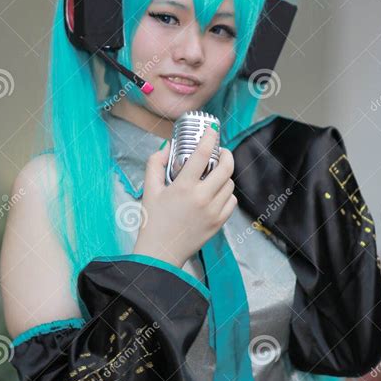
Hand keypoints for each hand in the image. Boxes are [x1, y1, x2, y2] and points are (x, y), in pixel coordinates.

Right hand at [133, 125, 236, 268]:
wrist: (161, 251)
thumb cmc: (153, 220)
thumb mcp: (149, 189)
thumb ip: (155, 164)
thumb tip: (167, 148)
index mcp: (183, 187)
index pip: (202, 154)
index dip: (209, 137)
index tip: (212, 129)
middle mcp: (202, 198)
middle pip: (226, 168)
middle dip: (226, 155)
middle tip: (221, 152)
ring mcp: (213, 211)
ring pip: (230, 184)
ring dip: (225, 175)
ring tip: (215, 174)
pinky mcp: (219, 222)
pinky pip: (231, 201)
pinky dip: (226, 193)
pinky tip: (216, 192)